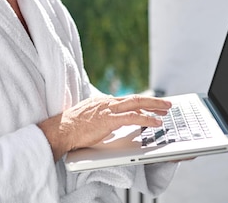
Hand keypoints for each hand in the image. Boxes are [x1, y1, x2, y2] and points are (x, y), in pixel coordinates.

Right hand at [37, 95, 171, 160]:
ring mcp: (108, 109)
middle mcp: (107, 102)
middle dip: (153, 101)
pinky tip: (156, 122)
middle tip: (166, 104)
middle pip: (135, 98)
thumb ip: (101, 116)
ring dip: (154, 107)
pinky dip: (146, 119)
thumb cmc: (72, 127)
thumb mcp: (89, 117)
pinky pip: (133, 117)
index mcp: (102, 101)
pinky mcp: (109, 119)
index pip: (127, 101)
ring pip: (137, 104)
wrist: (61, 130)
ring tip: (166, 111)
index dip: (142, 104)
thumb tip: (110, 122)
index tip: (152, 106)